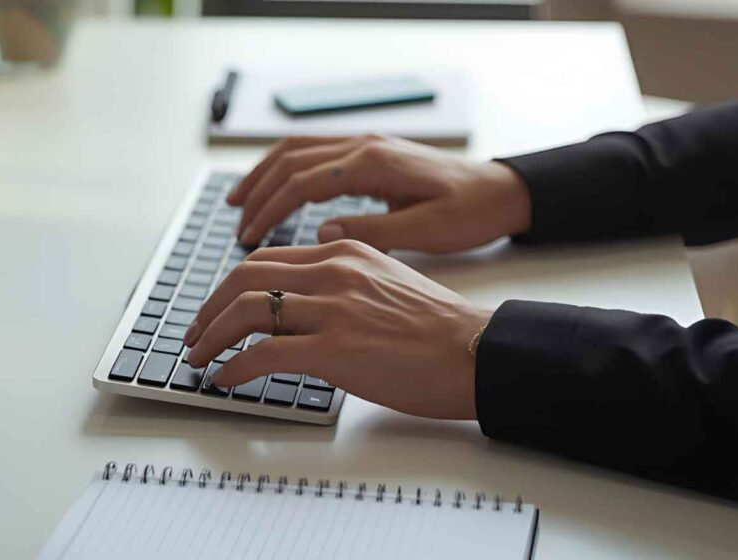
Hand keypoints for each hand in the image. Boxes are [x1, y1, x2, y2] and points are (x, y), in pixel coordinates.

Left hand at [183, 240, 491, 419]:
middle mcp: (334, 271)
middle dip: (208, 307)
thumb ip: (341, 284)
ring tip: (199, 358)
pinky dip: (234, 366)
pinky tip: (226, 379)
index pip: (268, 260)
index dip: (230, 286)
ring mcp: (334, 308)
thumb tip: (300, 309)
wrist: (475, 351)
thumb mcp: (384, 283)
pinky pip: (264, 353)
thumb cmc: (436, 328)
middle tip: (193, 333)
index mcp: (344, 251)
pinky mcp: (336, 348)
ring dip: (211, 336)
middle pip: (245, 277)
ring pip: (247, 310)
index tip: (215, 309)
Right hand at [229, 134, 531, 252]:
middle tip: (235, 224)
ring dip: (264, 174)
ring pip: (298, 150)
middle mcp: (365, 145)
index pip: (303, 182)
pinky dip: (286, 170)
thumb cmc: (470, 213)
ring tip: (238, 202)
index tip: (248, 237)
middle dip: (257, 191)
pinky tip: (275, 189)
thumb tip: (322, 232)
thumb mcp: (426, 232)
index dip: (270, 209)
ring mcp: (366, 144)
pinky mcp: (370, 152)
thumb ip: (373, 232)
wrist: (502, 191)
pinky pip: (315, 153)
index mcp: (375, 164)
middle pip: (291, 160)